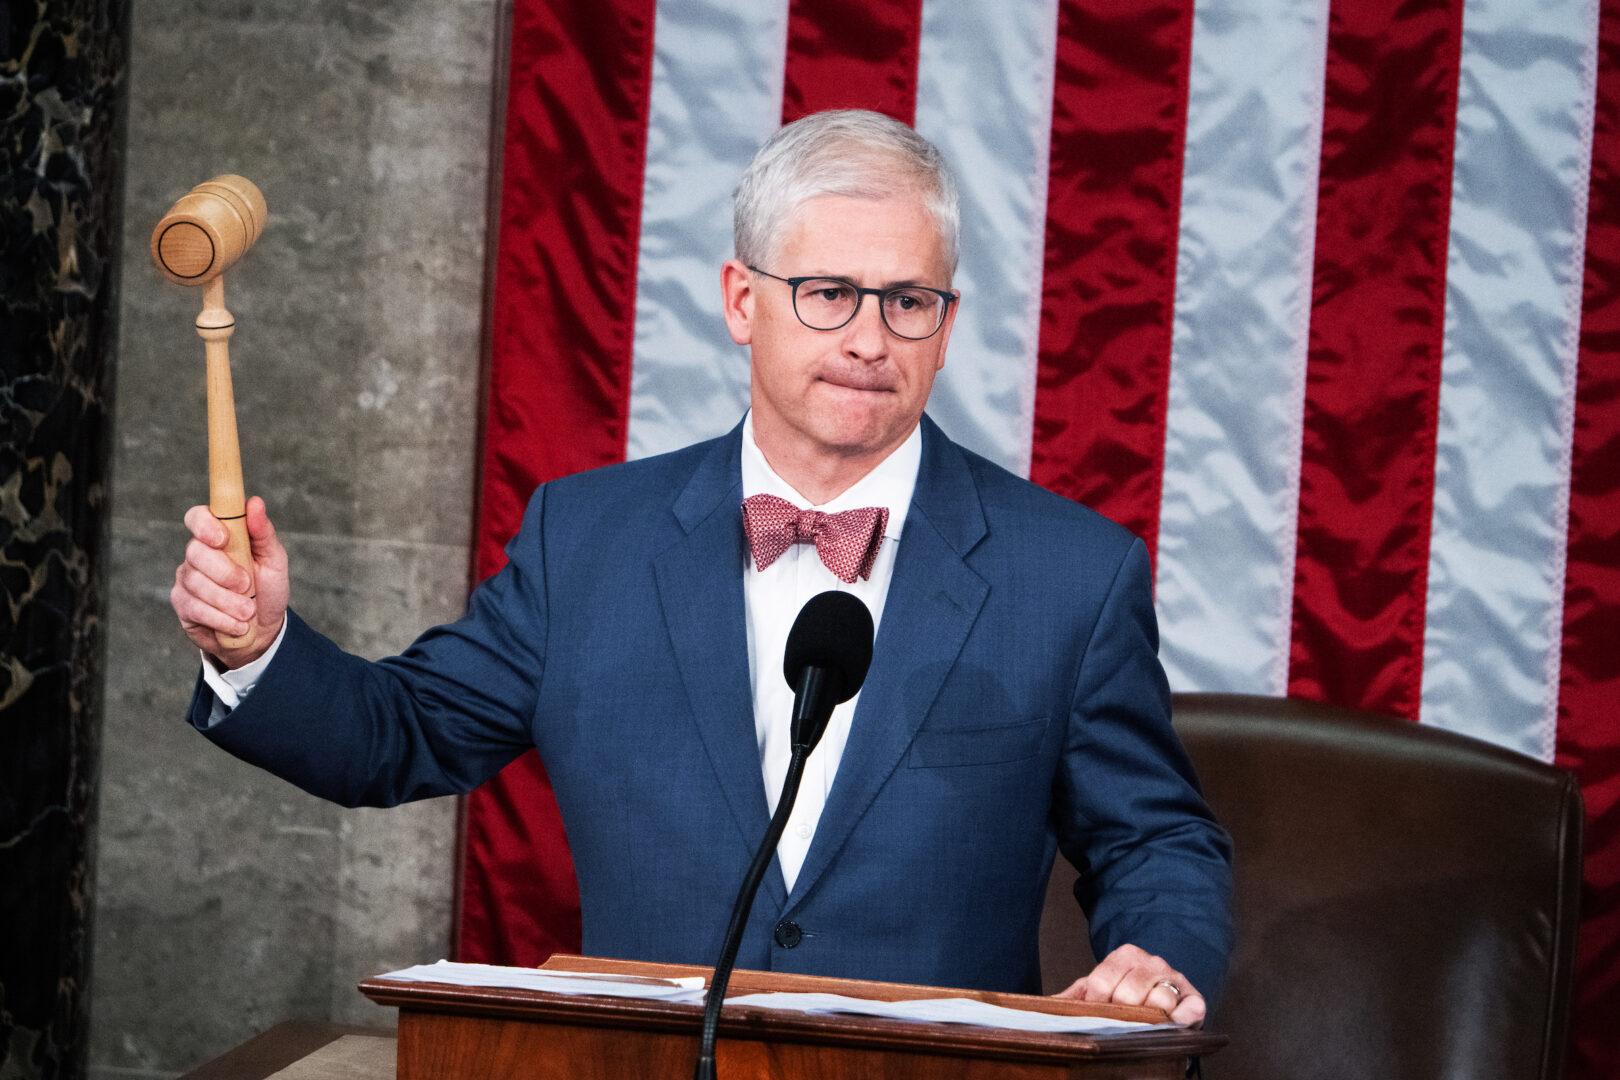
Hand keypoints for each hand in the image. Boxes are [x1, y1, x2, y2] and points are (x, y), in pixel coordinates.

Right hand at [171, 496, 289, 668]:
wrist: (263, 631)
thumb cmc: (267, 589)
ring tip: (249, 612)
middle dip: (224, 572)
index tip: (223, 539)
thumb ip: (263, 533)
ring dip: (227, 601)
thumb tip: (255, 502)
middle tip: (247, 586)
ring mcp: (187, 578)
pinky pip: (194, 607)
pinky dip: (221, 618)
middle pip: (195, 552)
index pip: (197, 517)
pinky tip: (237, 625)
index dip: (205, 525)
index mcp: (219, 536)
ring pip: (196, 582)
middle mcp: (197, 554)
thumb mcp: (274, 561)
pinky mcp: (182, 604)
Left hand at [1055, 943, 1205, 1026]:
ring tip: (1143, 1027)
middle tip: (1120, 1025)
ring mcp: (1174, 979)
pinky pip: (1191, 1009)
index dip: (1095, 1006)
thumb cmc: (1127, 997)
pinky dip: (1183, 1019)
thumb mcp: (1100, 991)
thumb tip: (1049, 1005)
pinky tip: (1173, 1025)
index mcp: (1125, 955)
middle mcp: (1152, 962)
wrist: (1164, 998)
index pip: (1100, 984)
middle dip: (1120, 1016)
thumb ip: (1076, 996)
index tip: (1096, 1015)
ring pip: (1158, 1002)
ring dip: (1149, 1020)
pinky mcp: (1194, 999)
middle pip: (1127, 995)